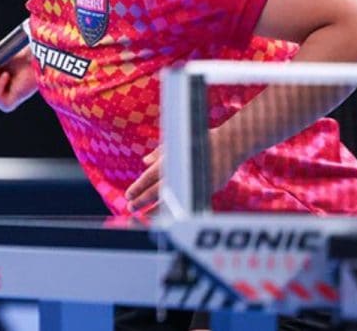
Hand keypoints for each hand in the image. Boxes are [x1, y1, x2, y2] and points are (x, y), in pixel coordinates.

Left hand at [124, 130, 242, 212]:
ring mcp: (193, 182)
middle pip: (157, 191)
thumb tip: (145, 162)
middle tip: (131, 208)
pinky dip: (175, 208)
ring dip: (157, 209)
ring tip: (146, 214)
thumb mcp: (176, 142)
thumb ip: (160, 153)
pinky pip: (186, 201)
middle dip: (143, 201)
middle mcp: (180, 172)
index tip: (128, 196)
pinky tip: (168, 213)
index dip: (138, 187)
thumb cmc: (198, 141)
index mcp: (171, 159)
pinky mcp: (205, 189)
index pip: (149, 177)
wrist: (228, 144)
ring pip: (171, 200)